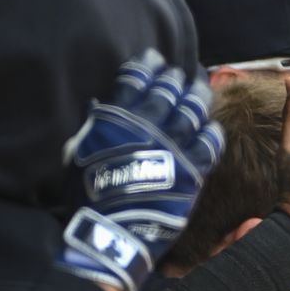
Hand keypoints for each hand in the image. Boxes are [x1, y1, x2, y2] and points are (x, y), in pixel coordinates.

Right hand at [57, 50, 223, 290]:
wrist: (113, 231)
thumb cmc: (87, 196)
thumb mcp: (78, 153)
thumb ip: (93, 127)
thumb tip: (100, 107)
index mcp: (117, 119)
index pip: (135, 80)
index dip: (146, 66)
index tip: (154, 58)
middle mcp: (149, 126)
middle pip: (168, 91)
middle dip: (173, 78)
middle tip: (177, 73)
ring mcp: (175, 146)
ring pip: (193, 110)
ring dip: (197, 96)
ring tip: (199, 88)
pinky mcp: (194, 169)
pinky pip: (210, 143)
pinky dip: (211, 131)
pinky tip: (211, 125)